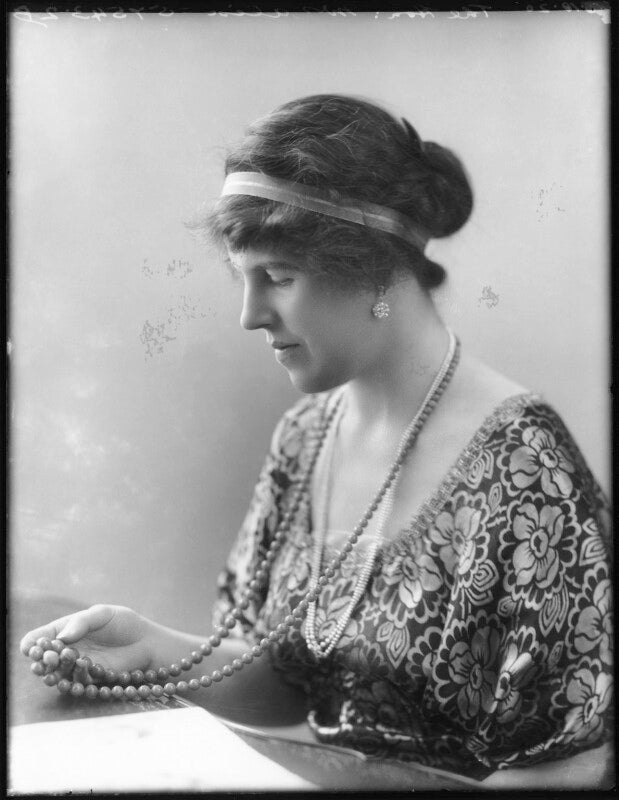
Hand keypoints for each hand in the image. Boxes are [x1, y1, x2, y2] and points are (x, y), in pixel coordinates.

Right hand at [20, 604, 153, 679]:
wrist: (146, 640)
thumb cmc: (123, 622)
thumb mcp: (103, 613)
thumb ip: (82, 622)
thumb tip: (61, 637)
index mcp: (65, 630)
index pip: (41, 638)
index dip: (32, 644)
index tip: (32, 647)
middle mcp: (67, 650)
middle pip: (45, 659)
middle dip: (42, 661)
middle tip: (47, 660)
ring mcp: (77, 666)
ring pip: (57, 674)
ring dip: (52, 675)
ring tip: (52, 674)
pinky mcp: (90, 679)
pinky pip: (76, 682)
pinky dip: (72, 681)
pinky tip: (72, 679)